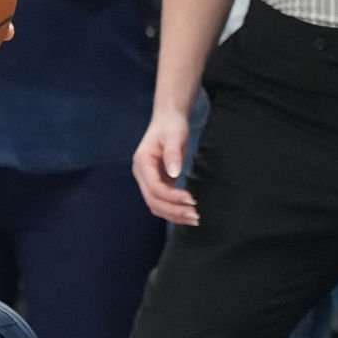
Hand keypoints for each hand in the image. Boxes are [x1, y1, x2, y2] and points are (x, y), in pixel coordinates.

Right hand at [132, 107, 196, 223]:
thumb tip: (174, 174)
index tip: (191, 200)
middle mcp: (142, 174)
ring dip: (173, 214)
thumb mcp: (174, 135)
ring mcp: (148, 179)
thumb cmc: (171, 126)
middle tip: (195, 216)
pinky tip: (187, 212)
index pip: (154, 188)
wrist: (168, 119)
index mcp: (142, 163)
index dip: (172, 197)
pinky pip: (162, 201)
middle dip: (173, 211)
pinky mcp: (157, 182)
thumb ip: (172, 154)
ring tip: (193, 218)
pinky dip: (174, 209)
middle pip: (153, 201)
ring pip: (156, 205)